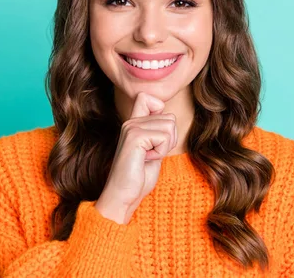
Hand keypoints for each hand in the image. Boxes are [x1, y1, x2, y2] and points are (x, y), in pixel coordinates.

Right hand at [95, 92, 176, 223]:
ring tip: (148, 157)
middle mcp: (131, 122)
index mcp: (133, 124)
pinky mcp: (135, 137)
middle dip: (169, 139)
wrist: (123, 196)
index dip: (161, 111)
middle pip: (170, 117)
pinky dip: (161, 152)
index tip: (156, 136)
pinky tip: (146, 160)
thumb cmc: (138, 178)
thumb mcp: (152, 151)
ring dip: (165, 147)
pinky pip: (164, 137)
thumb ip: (158, 133)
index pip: (147, 97)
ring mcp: (131, 127)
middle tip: (151, 154)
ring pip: (170, 126)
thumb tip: (170, 119)